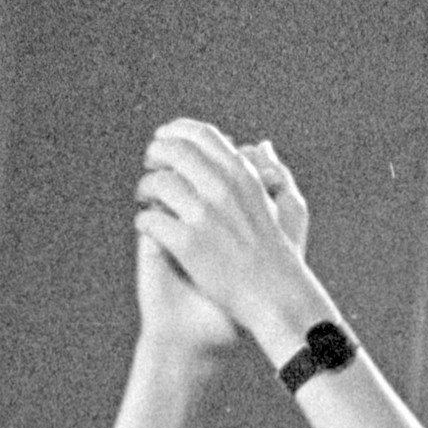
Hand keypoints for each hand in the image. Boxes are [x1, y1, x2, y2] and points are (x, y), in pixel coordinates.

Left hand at [136, 119, 323, 344]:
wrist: (275, 295)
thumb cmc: (279, 253)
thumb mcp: (282, 204)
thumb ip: (270, 172)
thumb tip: (262, 144)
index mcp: (242, 175)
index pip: (201, 134)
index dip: (175, 131)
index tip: (164, 139)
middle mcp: (222, 188)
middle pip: (172, 151)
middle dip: (154, 155)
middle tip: (151, 167)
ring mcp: (203, 215)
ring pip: (155, 183)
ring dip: (145, 189)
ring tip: (148, 201)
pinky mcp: (186, 243)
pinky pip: (148, 219)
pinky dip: (145, 222)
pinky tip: (152, 230)